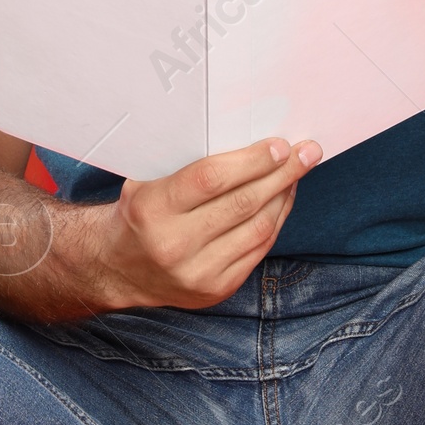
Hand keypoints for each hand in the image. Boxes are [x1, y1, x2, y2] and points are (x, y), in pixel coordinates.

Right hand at [92, 137, 322, 310]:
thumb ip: (186, 162)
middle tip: (306, 152)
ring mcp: (197, 273)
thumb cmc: (139, 211)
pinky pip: (257, 250)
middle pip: (241, 204)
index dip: (250, 161)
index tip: (279, 145)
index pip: (210, 180)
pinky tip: (282, 200)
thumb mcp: (146, 180)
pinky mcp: (216, 289)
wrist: (118, 267)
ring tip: (298, 172)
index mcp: (151, 209)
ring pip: (257, 229)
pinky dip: (275, 222)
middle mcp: (173, 245)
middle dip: (281, 174)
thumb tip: (246, 135)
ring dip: (283, 196)